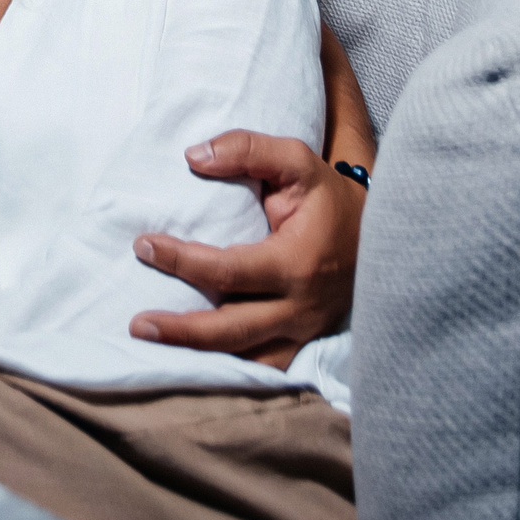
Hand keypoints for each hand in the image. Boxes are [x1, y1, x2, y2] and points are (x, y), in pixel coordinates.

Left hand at [128, 129, 362, 368]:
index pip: (227, 271)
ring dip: (198, 357)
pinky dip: (228, 369)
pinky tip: (191, 364)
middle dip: (182, 330)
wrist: (382, 234)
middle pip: (232, 329)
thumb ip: (248, 150)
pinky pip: (263, 366)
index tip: (144, 245)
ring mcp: (303, 330)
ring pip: (246, 356)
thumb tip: (194, 157)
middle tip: (137, 325)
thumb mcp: (297, 161)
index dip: (181, 261)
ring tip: (152, 348)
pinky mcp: (303, 342)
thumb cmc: (329, 196)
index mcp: (296, 263)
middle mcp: (299, 306)